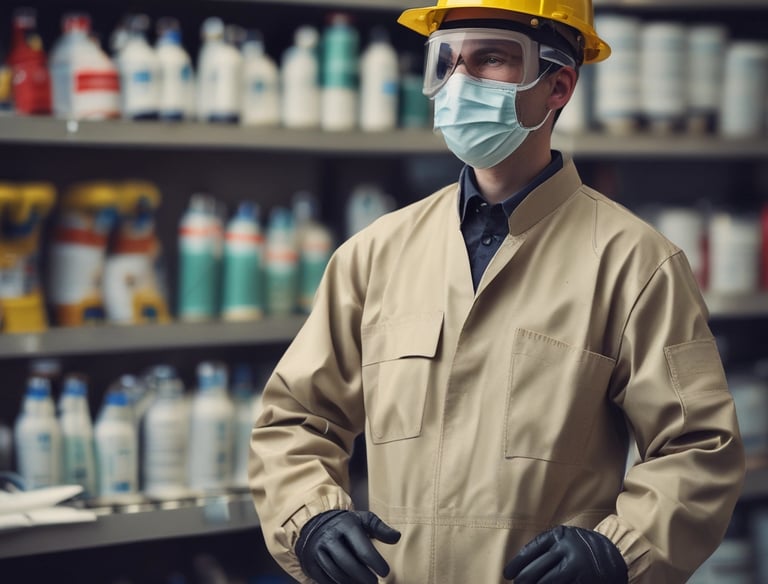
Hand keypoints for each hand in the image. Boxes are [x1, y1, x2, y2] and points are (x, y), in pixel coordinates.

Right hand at [295, 509, 400, 583]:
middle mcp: (330, 537)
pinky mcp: (311, 563)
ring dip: (352, 583)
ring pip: (337, 574)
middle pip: (348, 564)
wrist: (314, 523)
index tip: (385, 572)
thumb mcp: (363, 520)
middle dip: (364, 578)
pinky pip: (325, 580)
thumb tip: (397, 537)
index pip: (363, 549)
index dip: (376, 563)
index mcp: (346, 525)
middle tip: (375, 583)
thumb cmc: (346, 524)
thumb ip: (380, 528)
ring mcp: (318, 551)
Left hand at [503, 525, 627, 582]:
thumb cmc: (580, 545)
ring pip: (548, 582)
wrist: (614, 552)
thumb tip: (519, 566)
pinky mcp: (585, 581)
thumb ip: (544, 546)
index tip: (508, 574)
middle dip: (524, 580)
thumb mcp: (563, 537)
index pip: (531, 551)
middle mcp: (568, 550)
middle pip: (537, 570)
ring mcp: (577, 568)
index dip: (517, 564)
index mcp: (559, 536)